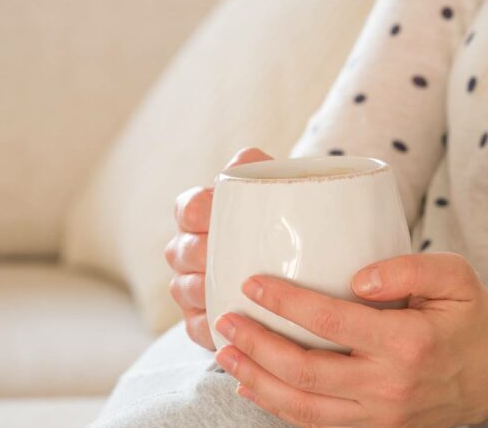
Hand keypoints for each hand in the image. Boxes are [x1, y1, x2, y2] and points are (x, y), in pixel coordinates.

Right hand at [165, 147, 274, 350]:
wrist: (309, 266)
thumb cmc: (289, 222)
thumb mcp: (283, 192)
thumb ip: (265, 170)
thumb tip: (247, 159)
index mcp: (201, 214)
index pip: (187, 207)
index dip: (196, 211)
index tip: (217, 215)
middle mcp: (189, 249)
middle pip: (179, 250)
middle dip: (199, 254)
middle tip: (232, 257)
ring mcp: (191, 286)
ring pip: (183, 289)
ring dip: (203, 291)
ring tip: (234, 292)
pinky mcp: (201, 321)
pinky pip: (196, 327)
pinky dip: (211, 327)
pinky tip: (232, 327)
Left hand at [212, 252, 487, 426]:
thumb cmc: (471, 316)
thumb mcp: (454, 276)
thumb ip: (408, 266)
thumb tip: (357, 277)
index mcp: (409, 342)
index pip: (332, 321)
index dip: (286, 303)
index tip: (252, 283)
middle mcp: (391, 386)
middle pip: (306, 370)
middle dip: (257, 345)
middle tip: (224, 319)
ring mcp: (382, 416)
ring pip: (304, 407)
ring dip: (258, 380)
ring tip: (226, 352)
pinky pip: (317, 425)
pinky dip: (279, 407)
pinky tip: (253, 383)